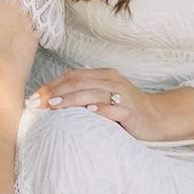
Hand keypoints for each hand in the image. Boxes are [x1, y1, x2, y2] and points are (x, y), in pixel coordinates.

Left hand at [34, 68, 162, 141]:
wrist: (158, 118)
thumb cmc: (127, 109)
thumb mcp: (105, 96)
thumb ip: (85, 95)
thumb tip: (52, 103)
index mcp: (104, 75)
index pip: (73, 75)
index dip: (52, 84)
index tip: (34, 96)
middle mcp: (113, 81)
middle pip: (79, 81)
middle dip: (55, 92)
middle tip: (37, 102)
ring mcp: (123, 96)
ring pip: (92, 93)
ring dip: (70, 99)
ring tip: (53, 106)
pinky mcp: (131, 111)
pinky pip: (113, 110)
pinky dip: (99, 110)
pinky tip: (86, 113)